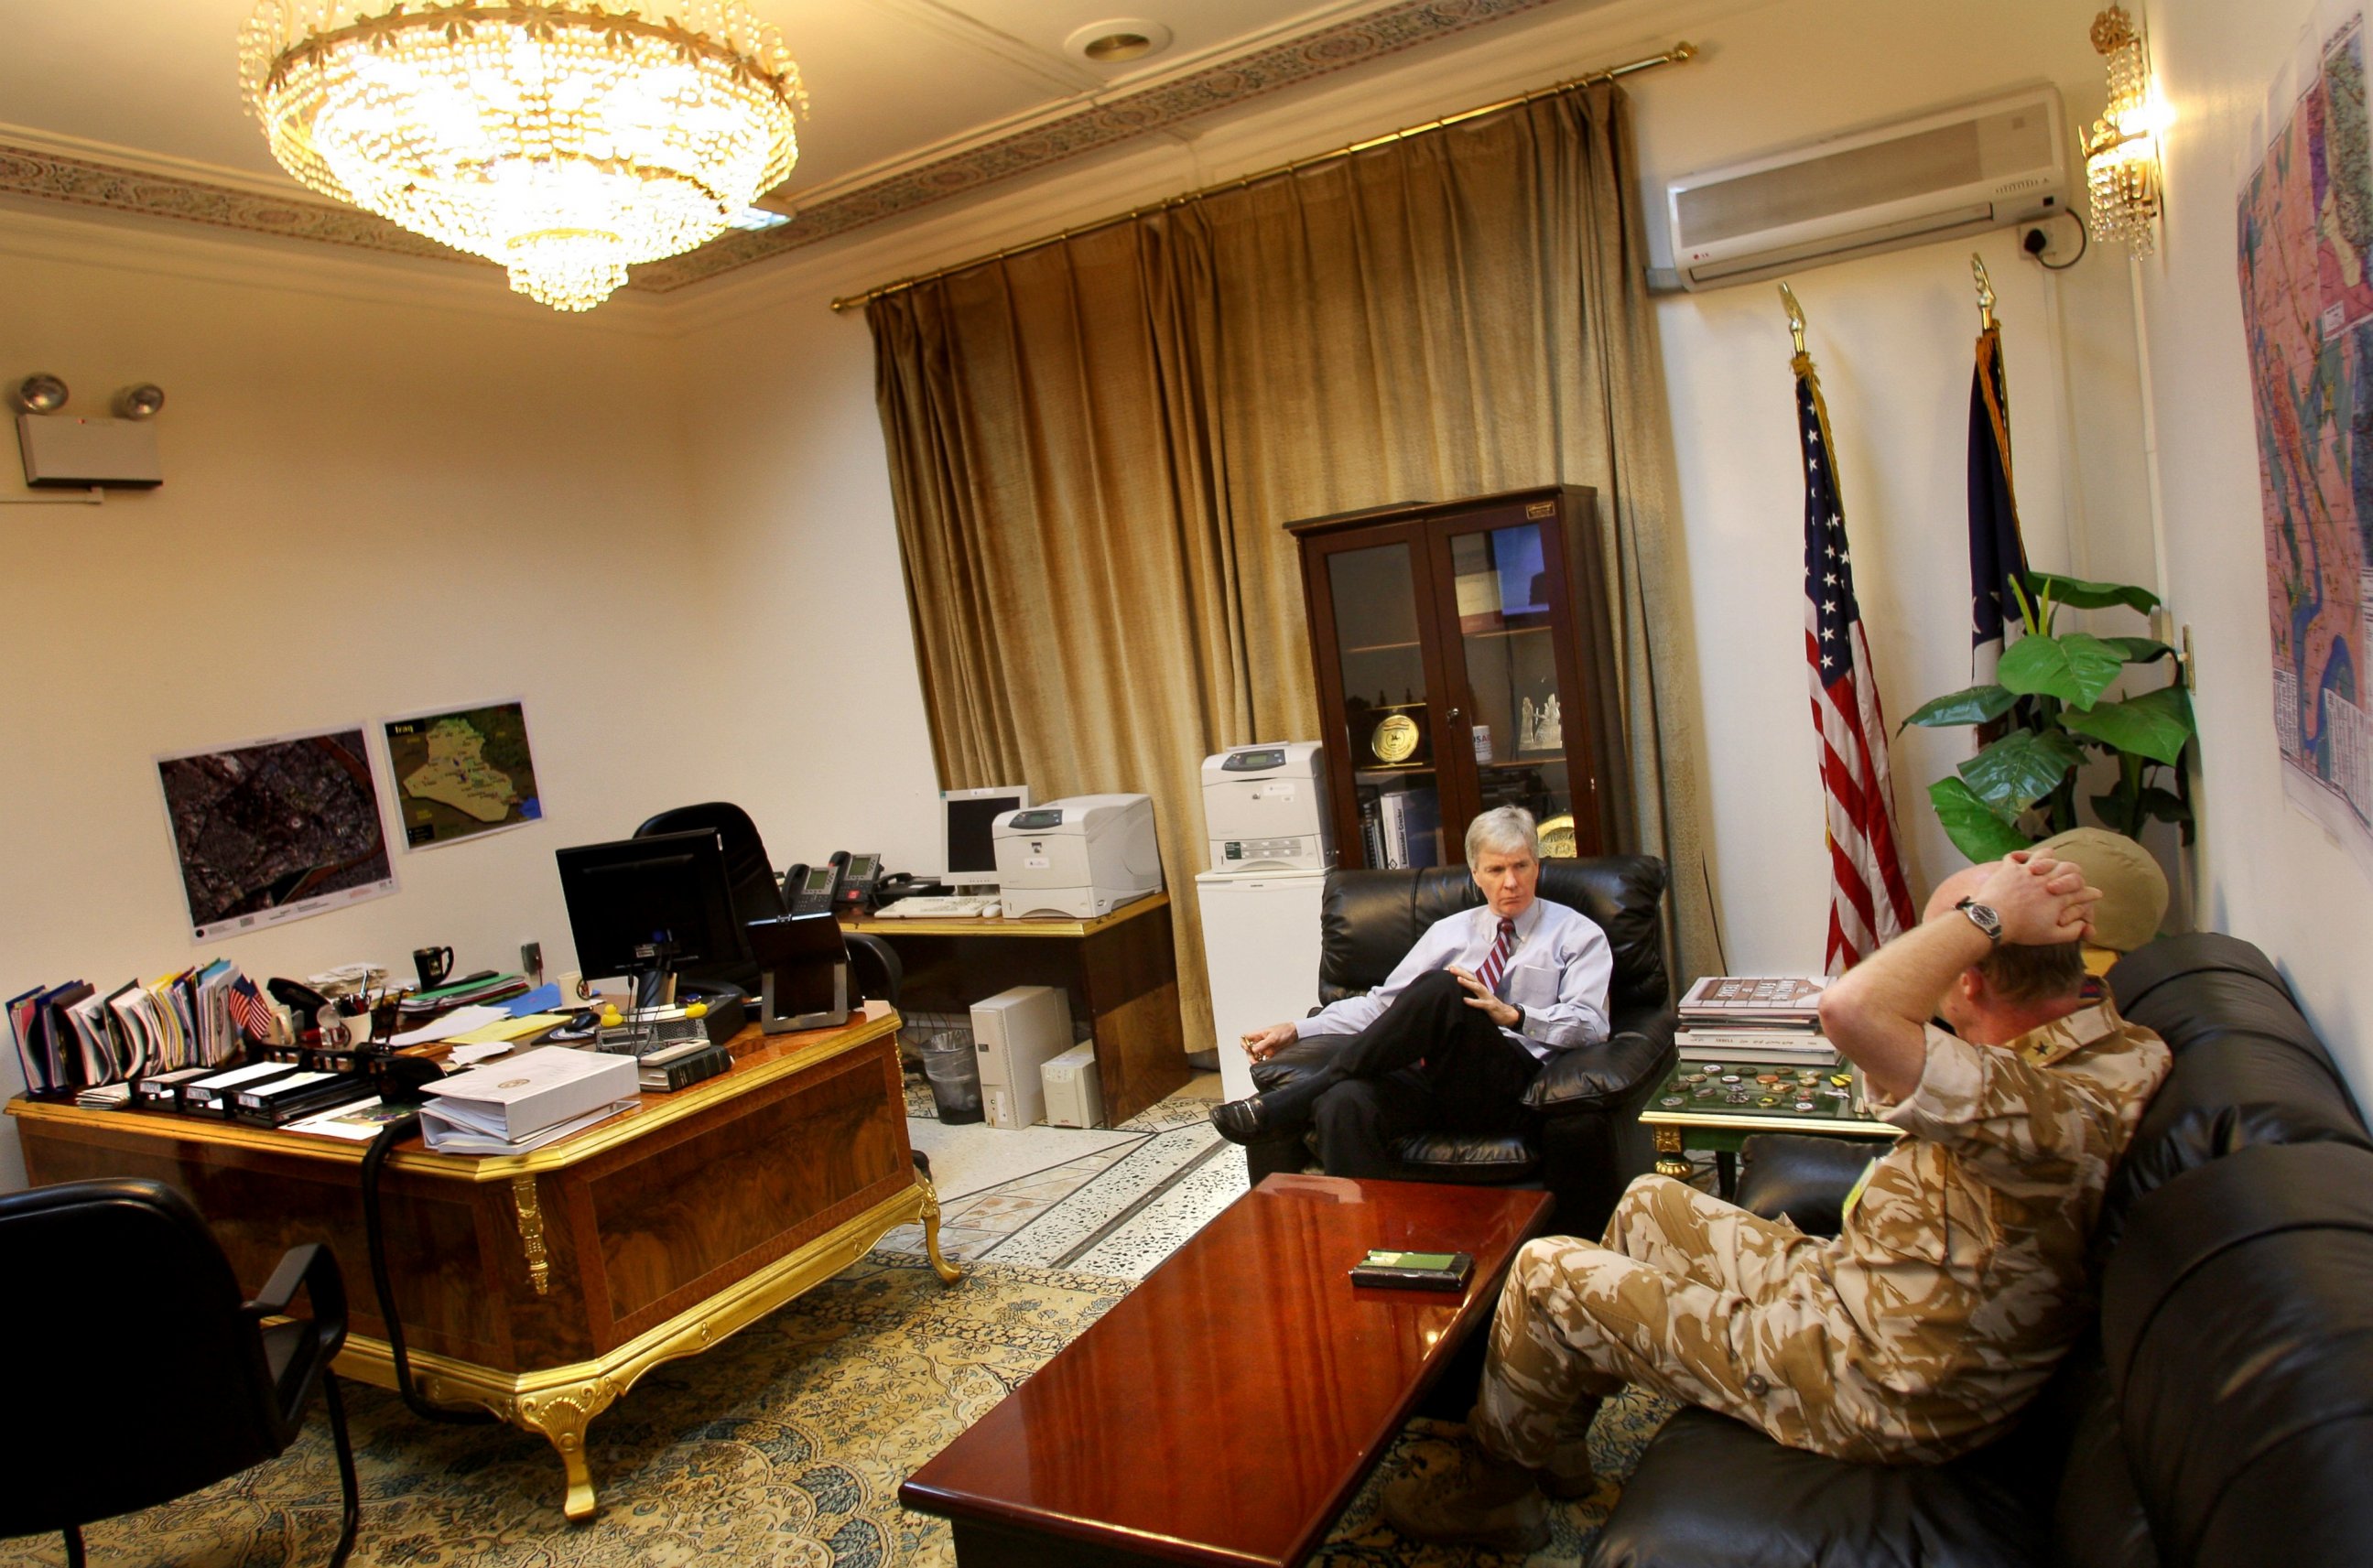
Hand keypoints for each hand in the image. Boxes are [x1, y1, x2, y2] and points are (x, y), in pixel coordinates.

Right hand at [1240, 1021, 1299, 1060]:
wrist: (1295, 1034)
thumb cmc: (1284, 1030)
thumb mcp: (1273, 1037)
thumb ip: (1263, 1044)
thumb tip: (1253, 1050)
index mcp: (1258, 1035)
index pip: (1245, 1038)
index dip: (1244, 1044)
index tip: (1247, 1049)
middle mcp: (1260, 1042)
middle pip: (1250, 1050)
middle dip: (1250, 1056)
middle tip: (1254, 1062)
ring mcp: (1265, 1048)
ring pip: (1256, 1056)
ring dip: (1257, 1060)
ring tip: (1259, 1065)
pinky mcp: (1271, 1053)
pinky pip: (1265, 1059)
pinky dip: (1264, 1062)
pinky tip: (1266, 1065)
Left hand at [1448, 966, 1519, 1027]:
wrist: (1506, 1015)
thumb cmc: (1490, 1006)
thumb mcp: (1480, 998)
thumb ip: (1471, 994)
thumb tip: (1457, 992)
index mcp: (1480, 988)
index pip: (1469, 977)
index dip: (1460, 972)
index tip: (1449, 967)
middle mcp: (1483, 990)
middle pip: (1472, 979)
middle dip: (1461, 973)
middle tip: (1451, 969)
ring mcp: (1487, 997)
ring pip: (1477, 988)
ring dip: (1467, 983)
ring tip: (1458, 979)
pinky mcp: (1490, 1006)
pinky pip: (1481, 1004)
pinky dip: (1473, 1002)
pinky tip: (1465, 1000)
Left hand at [1975, 853, 2098, 945]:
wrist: (1993, 920)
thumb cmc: (2022, 930)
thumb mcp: (2051, 936)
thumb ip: (2072, 932)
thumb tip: (2084, 926)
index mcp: (2059, 897)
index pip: (2082, 891)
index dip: (2091, 894)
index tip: (2096, 894)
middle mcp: (2046, 880)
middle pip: (2069, 868)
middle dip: (2075, 872)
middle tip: (2076, 874)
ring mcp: (2027, 871)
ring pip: (2044, 855)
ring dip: (2049, 857)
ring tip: (2051, 857)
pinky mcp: (2009, 868)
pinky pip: (2015, 856)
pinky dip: (2019, 855)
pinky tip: (2020, 858)